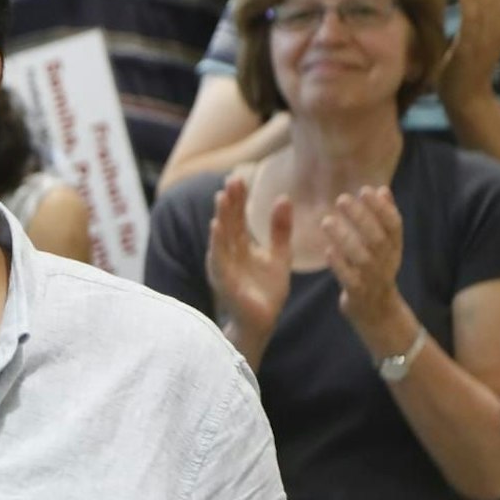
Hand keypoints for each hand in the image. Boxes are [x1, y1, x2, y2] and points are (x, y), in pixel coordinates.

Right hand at [205, 177, 291, 346]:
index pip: (237, 217)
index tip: (239, 177)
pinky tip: (216, 226)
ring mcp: (223, 266)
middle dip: (229, 202)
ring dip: (220, 216)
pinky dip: (216, 242)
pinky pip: (217, 258)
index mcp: (241, 246)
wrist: (263, 322)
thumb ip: (280, 229)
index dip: (238, 199)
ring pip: (220, 237)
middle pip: (228, 222)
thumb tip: (283, 197)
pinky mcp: (223, 280)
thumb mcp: (279, 255)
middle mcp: (228, 253)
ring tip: (222, 197)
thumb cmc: (267, 291)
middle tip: (231, 179)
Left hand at [321, 186, 409, 348]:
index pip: (394, 225)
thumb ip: (383, 219)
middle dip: (361, 217)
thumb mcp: (386, 246)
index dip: (382, 207)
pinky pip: (349, 279)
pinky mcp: (358, 293)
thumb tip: (382, 189)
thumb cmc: (375, 271)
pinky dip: (339, 264)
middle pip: (378, 238)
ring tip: (326, 221)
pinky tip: (327, 250)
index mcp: (394, 248)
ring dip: (345, 238)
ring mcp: (373, 278)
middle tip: (341, 199)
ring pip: (362, 257)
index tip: (366, 190)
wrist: (377, 312)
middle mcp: (387, 262)